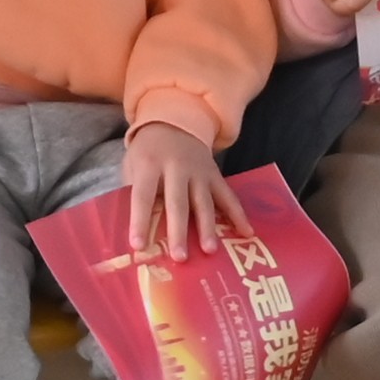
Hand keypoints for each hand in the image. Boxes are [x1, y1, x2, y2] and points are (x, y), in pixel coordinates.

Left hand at [120, 118, 240, 261]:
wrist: (174, 122)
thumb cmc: (148, 153)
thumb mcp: (132, 165)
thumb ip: (133, 191)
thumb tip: (136, 229)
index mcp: (150, 164)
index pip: (143, 195)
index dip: (140, 220)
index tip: (138, 246)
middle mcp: (176, 167)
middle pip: (177, 202)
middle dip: (178, 230)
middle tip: (179, 257)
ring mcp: (199, 171)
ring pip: (204, 201)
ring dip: (207, 227)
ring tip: (209, 250)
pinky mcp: (215, 175)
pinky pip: (228, 196)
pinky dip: (238, 214)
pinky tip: (246, 232)